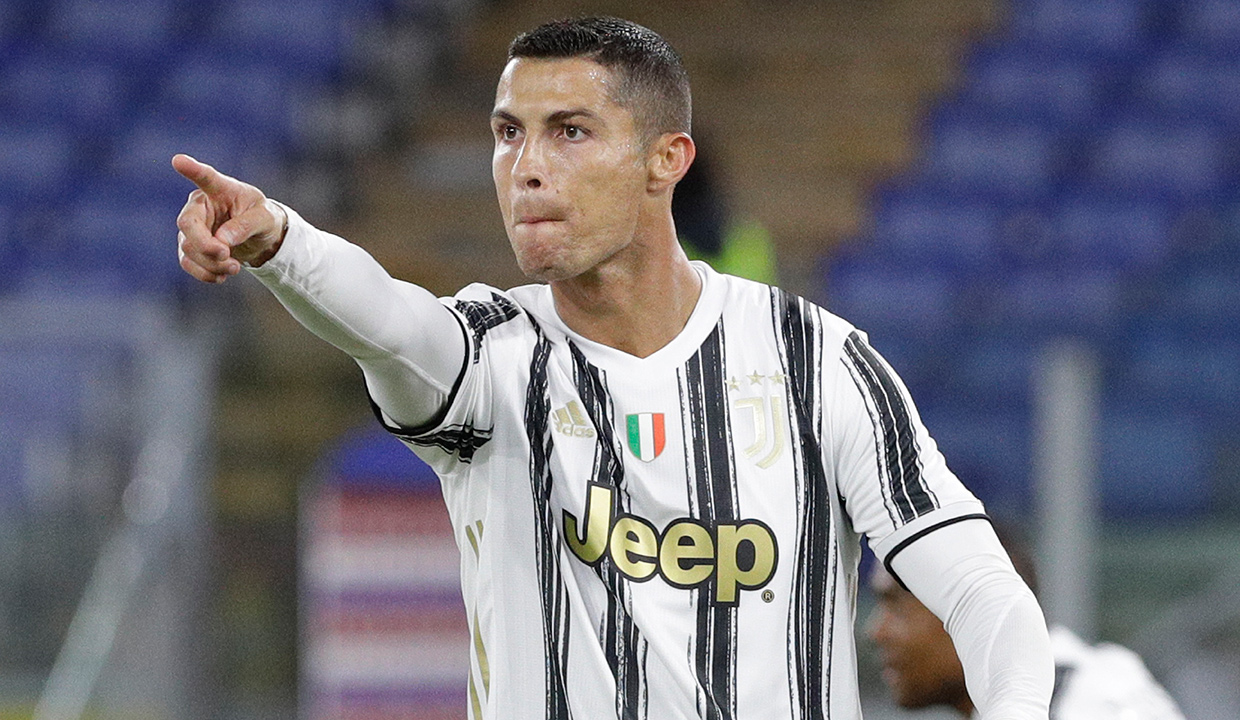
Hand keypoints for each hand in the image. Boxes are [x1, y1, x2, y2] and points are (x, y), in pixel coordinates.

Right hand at [173, 154, 287, 283]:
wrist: (260, 238)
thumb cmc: (262, 218)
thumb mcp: (264, 218)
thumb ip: (245, 225)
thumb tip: (222, 241)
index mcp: (219, 189)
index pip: (205, 177)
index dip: (192, 170)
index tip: (179, 161)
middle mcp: (199, 206)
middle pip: (187, 224)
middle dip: (206, 246)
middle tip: (227, 256)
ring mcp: (192, 228)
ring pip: (188, 248)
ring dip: (211, 264)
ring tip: (235, 268)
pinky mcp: (190, 247)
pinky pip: (188, 263)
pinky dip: (205, 274)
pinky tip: (223, 275)